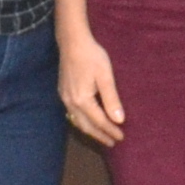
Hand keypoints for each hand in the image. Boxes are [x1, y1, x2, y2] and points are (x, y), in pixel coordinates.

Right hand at [58, 30, 126, 147]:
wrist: (72, 42)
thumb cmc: (92, 56)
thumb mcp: (105, 76)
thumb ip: (112, 99)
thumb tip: (119, 120)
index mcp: (82, 100)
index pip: (99, 121)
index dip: (110, 130)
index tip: (121, 137)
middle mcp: (71, 102)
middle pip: (86, 125)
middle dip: (100, 135)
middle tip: (113, 142)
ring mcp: (64, 98)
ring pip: (77, 121)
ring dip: (90, 130)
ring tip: (102, 136)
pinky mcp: (63, 92)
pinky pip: (72, 114)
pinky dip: (82, 122)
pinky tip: (88, 121)